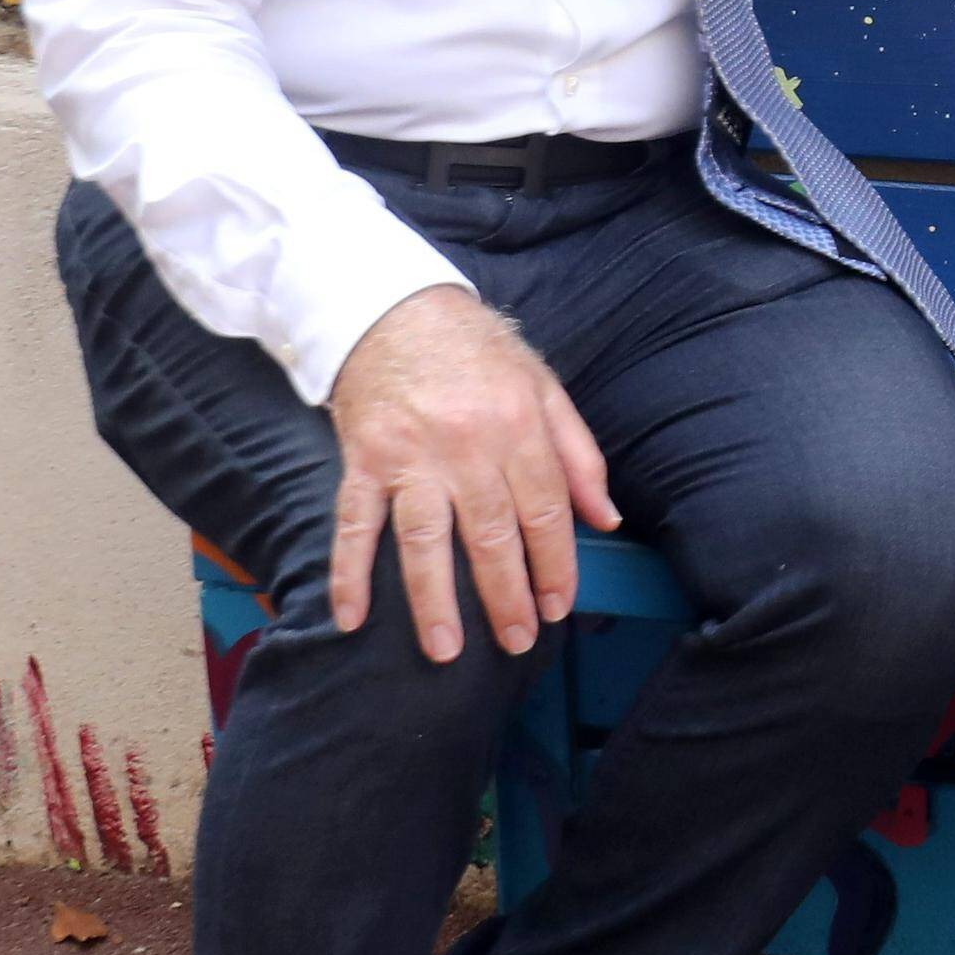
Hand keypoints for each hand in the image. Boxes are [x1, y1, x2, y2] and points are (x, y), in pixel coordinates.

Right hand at [324, 284, 618, 661]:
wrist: (391, 305)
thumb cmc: (476, 349)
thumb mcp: (542, 386)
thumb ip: (578, 454)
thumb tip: (606, 518)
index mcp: (517, 426)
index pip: (545, 512)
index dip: (556, 565)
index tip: (559, 606)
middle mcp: (466, 446)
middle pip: (491, 535)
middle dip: (507, 596)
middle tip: (518, 641)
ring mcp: (409, 456)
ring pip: (425, 540)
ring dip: (435, 600)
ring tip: (445, 650)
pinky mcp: (362, 459)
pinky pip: (355, 524)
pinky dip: (348, 573)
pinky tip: (350, 617)